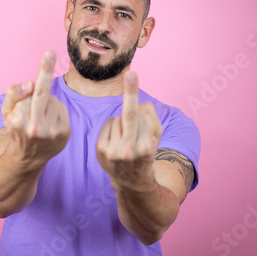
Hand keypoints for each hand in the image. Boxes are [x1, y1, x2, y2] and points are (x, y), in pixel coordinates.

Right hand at [1, 51, 70, 170]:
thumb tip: (29, 84)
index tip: (48, 54)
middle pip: (43, 94)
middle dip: (45, 71)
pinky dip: (55, 110)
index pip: (30, 93)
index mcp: (19, 122)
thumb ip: (13, 95)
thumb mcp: (6, 112)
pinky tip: (49, 120)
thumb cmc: (16, 128)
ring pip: (52, 100)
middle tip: (48, 52)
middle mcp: (36, 129)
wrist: (28, 157)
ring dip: (46, 101)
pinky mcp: (65, 134)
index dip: (41, 74)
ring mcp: (52, 133)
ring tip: (39, 114)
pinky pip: (61, 109)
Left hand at [96, 71, 162, 190]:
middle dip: (131, 93)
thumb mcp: (156, 138)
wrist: (131, 181)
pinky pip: (108, 124)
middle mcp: (128, 151)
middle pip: (129, 116)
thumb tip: (140, 105)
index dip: (140, 104)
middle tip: (131, 74)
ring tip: (127, 137)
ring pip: (117, 118)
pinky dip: (113, 126)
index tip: (133, 75)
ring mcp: (112, 152)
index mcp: (145, 148)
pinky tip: (117, 138)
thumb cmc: (146, 153)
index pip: (142, 117)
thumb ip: (152, 119)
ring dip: (123, 121)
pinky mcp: (100, 150)